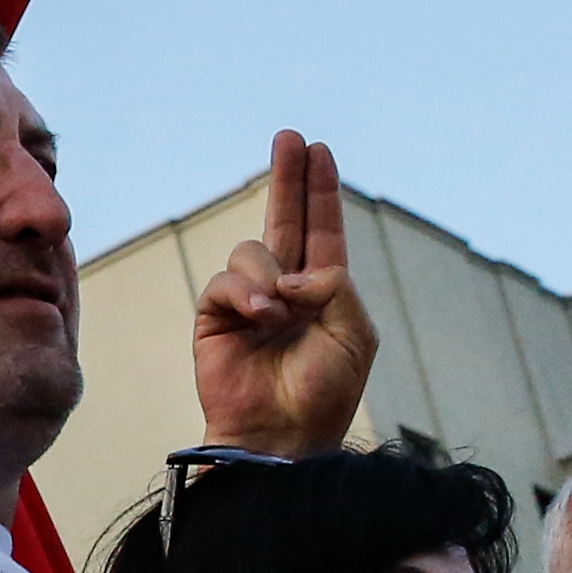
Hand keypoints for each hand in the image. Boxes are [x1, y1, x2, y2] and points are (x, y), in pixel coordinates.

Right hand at [190, 129, 374, 455]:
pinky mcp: (216, 317)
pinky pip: (226, 282)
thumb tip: (292, 270)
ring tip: (276, 312)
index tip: (318, 150)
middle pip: (283, 219)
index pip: (321, 230)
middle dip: (287, 177)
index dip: (319, 191)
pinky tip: (260, 315)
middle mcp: (286, 290)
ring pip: (252, 251)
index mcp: (323, 292)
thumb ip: (336, 286)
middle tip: (289, 137)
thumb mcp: (356, 334)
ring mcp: (249, 302)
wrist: (280, 435)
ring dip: (268, 274)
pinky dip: (245, 292)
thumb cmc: (324, 393)